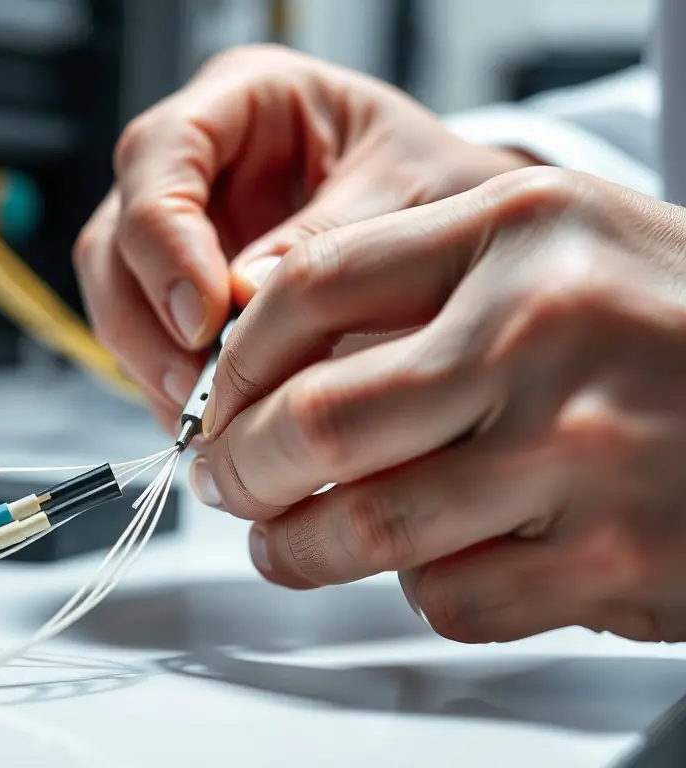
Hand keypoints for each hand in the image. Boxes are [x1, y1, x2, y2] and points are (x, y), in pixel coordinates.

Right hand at [72, 44, 532, 430]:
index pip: (161, 153)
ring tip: (209, 419)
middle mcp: (196, 160)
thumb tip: (241, 301)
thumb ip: (326, 242)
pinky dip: (171, 385)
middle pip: (117, 235)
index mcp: (244, 97)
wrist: (461, 234)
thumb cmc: (438, 189)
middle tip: (197, 390)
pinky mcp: (185, 291)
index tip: (203, 318)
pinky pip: (150, 340)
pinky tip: (215, 421)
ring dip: (152, 363)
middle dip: (147, 320)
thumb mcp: (409, 198)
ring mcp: (183, 229)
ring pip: (118, 295)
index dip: (166, 240)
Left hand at [195, 166, 685, 643]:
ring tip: (282, 543)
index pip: (308, 288)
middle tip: (225, 482)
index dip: (234, 359)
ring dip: (298, 548)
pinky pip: (451, 596)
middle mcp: (543, 329)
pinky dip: (422, 589)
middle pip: (315, 420)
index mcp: (514, 230)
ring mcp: (583, 450)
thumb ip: (415, 279)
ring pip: (366, 527)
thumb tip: (264, 347)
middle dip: (238, 467)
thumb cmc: (659, 321)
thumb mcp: (548, 246)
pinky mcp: (615, 560)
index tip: (217, 399)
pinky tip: (438, 561)